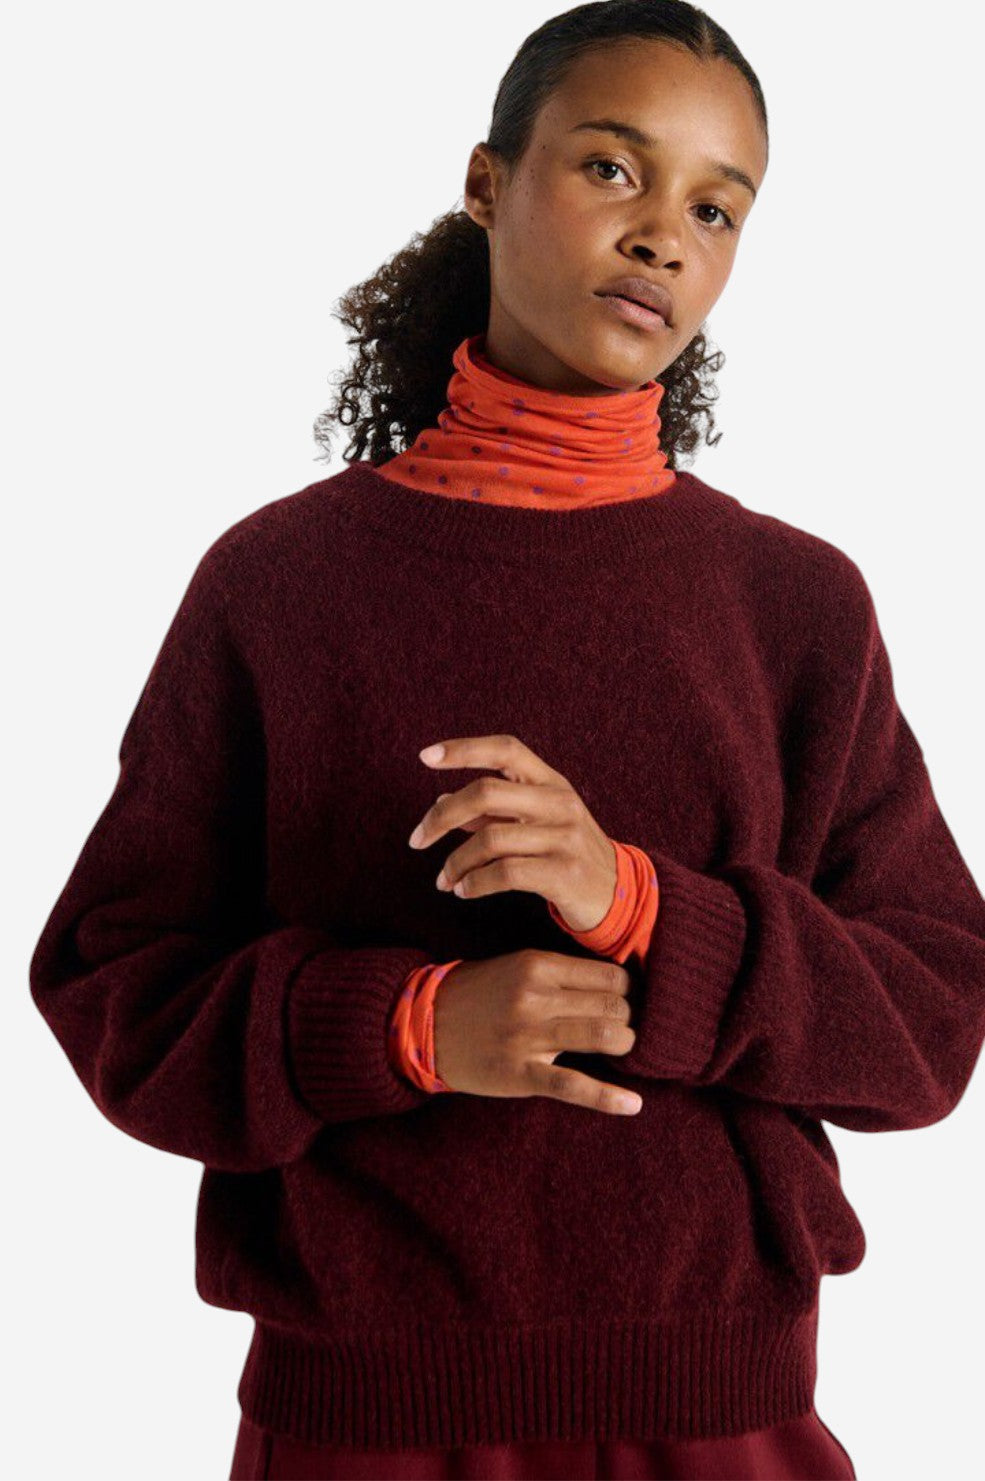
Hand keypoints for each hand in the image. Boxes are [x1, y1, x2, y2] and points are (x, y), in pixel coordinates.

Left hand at [409, 733, 617, 932]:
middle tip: (416, 840)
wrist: (617, 895)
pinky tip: (464, 891)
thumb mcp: (537, 823)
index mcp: (551, 782)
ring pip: (489, 839)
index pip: (505, 749)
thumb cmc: (566, 854)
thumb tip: (441, 801)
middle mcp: (559, 802)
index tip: (424, 757)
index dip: (463, 748)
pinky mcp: (565, 873)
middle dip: (440, 818)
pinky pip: (505, 873)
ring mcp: (565, 837)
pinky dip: (475, 883)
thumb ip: (493, 811)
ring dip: (455, 862)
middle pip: (485, 792)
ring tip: (444, 880)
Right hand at [433, 949, 641, 1114]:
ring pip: (603, 1035)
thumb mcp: (517, 967)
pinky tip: (633, 1105)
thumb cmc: (477, 994)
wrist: (423, 1023)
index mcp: (537, 965)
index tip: (628, 1002)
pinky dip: (608, 1098)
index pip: (609, 977)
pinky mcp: (520, 1073)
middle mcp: (536, 997)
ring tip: (623, 1048)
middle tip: (626, 1026)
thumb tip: (613, 986)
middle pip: (613, 1005)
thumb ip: (560, 975)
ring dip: (625, 1044)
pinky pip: (573, 1086)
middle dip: (630, 1018)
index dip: (629, 992)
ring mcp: (528, 1036)